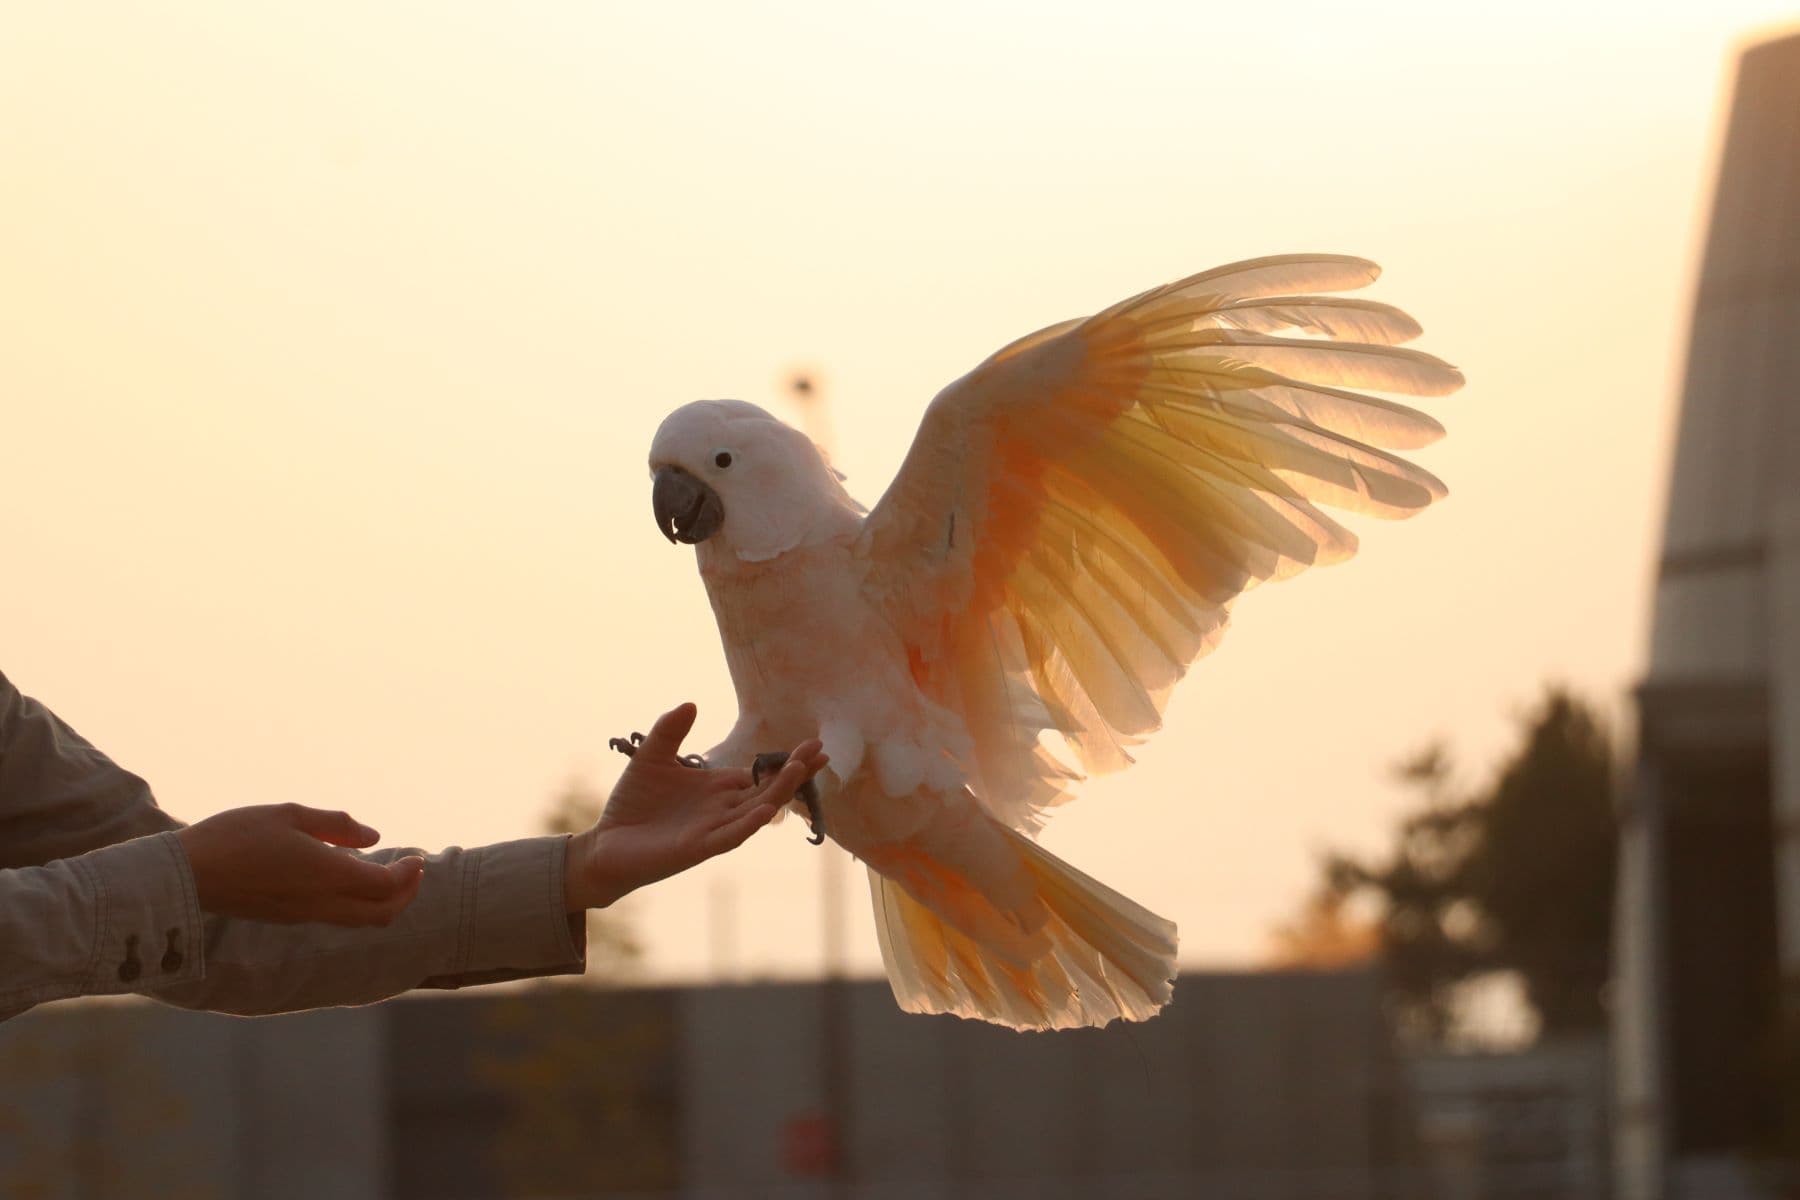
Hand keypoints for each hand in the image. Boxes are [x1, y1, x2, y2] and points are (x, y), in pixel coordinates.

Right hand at [175, 804, 425, 926]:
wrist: (185, 875)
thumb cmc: (235, 835)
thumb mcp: (289, 815)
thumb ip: (336, 826)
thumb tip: (374, 839)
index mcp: (328, 876)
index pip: (387, 887)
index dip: (409, 875)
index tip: (416, 858)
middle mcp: (320, 903)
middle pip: (380, 915)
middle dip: (404, 896)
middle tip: (411, 871)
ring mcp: (302, 915)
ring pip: (358, 921)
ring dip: (380, 901)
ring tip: (384, 872)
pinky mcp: (285, 918)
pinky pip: (334, 917)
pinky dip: (355, 902)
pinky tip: (345, 875)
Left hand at [564, 703, 826, 910]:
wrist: (607, 843)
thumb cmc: (633, 804)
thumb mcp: (651, 758)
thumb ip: (669, 731)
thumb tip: (692, 703)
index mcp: (718, 788)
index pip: (761, 773)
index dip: (786, 760)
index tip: (813, 743)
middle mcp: (723, 809)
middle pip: (768, 790)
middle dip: (794, 772)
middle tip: (821, 752)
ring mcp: (713, 830)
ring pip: (755, 810)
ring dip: (778, 792)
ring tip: (799, 770)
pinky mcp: (697, 848)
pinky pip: (729, 836)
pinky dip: (748, 824)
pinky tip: (765, 810)